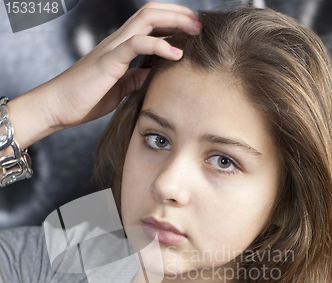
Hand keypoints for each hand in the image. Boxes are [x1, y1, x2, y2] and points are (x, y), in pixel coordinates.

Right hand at [4, 2, 199, 151]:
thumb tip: (154, 74)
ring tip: (195, 32)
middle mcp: (118, 41)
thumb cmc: (85, 99)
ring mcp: (113, 48)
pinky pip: (137, 44)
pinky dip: (159, 47)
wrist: (57, 106)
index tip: (193, 32)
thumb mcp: (119, 89)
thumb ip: (136, 78)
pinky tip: (176, 55)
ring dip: (174, 22)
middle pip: (152, 12)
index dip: (173, 22)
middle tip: (201, 25)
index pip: (150, 23)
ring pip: (146, 19)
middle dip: (179, 15)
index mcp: (121, 47)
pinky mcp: (109, 61)